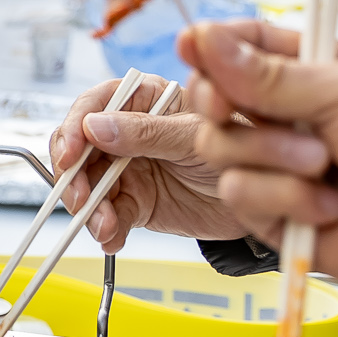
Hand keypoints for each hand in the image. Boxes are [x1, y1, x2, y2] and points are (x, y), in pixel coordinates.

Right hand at [49, 71, 245, 249]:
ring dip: (89, 208)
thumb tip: (95, 127)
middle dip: (74, 175)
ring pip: (89, 185)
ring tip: (105, 225)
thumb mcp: (196, 134)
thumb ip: (146, 132)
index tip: (69, 154)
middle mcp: (129, 132)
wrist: (269, 197)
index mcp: (143, 100)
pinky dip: (106, 229)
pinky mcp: (137, 202)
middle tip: (80, 198)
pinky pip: (109, 215)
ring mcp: (130, 168)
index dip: (74, 128)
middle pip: (81, 148)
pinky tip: (114, 236)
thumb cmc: (244, 146)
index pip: (93, 106)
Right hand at [179, 22, 337, 328]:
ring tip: (324, 165)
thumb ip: (270, 73)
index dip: (216, 45)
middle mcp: (297, 117)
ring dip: (270, 153)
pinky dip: (283, 197)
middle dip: (224, 100)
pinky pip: (241, 195)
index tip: (192, 44)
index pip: (250, 46)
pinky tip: (330, 207)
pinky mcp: (280, 215)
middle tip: (230, 105)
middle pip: (217, 97)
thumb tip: (203, 37)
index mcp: (321, 73)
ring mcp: (286, 167)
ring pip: (222, 146)